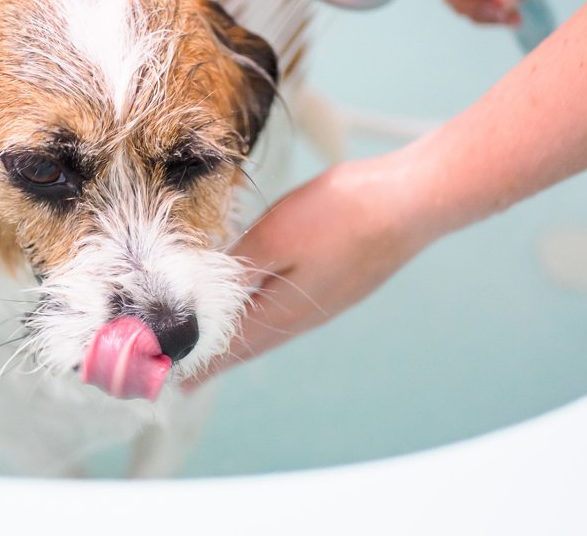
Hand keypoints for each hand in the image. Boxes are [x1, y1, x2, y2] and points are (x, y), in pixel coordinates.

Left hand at [190, 156, 433, 382]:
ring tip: (223, 350)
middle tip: (192, 377)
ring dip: (242, 342)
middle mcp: (304, 317)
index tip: (177, 383)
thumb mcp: (273, 238)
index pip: (230, 345)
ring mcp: (327, 301)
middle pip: (252, 344)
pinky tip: (266, 309)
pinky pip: (290, 313)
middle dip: (219, 359)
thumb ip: (236, 271)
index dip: (202, 363)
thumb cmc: (340, 216)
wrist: (409, 203)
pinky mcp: (340, 283)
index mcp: (283, 311)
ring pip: (272, 329)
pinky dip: (265, 320)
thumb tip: (202, 302)